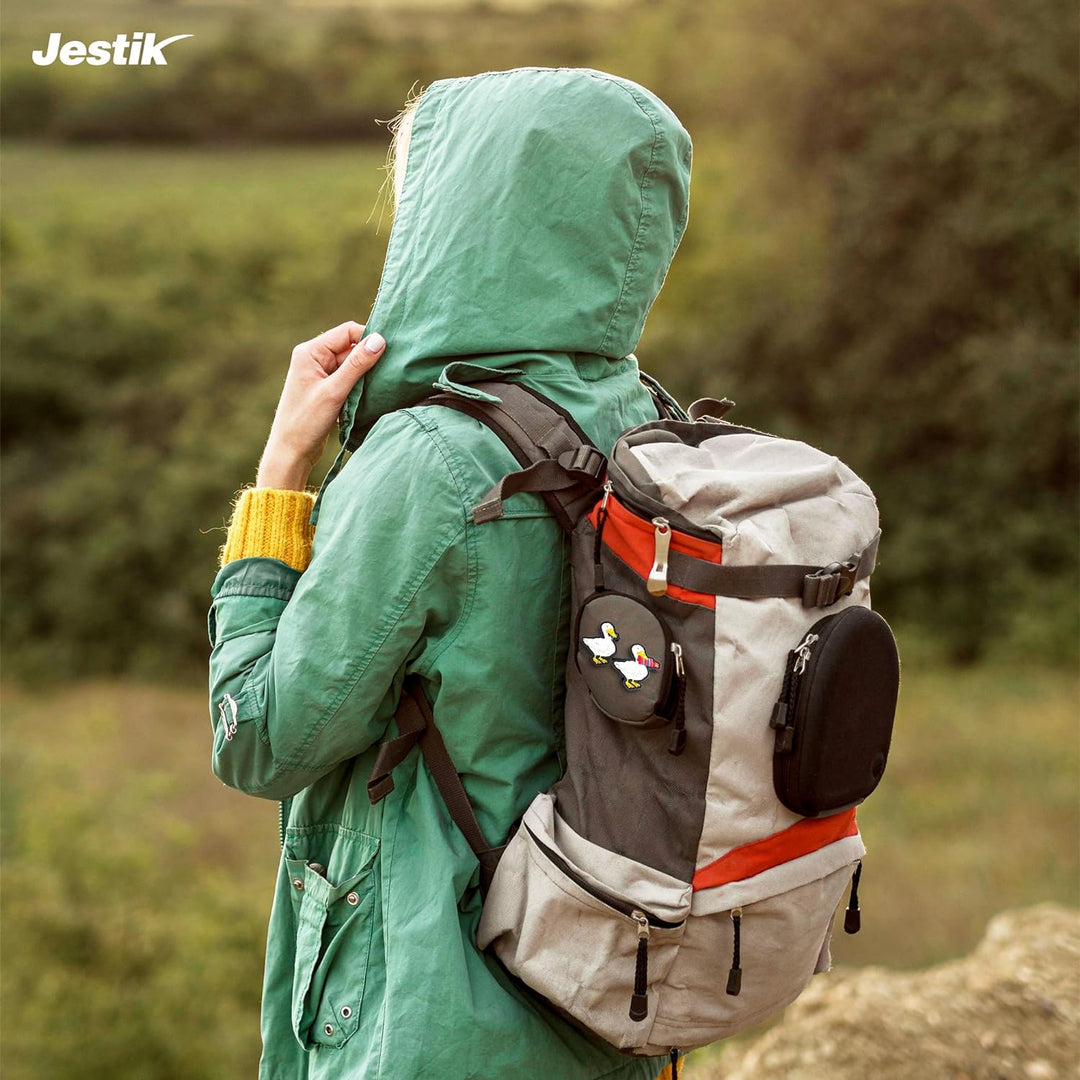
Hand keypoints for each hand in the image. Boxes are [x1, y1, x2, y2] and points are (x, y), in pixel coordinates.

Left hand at [256, 322, 385, 489]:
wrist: (291, 452)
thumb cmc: (306, 421)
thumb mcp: (334, 391)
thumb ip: (357, 364)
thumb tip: (380, 339)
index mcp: (310, 352)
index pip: (347, 332)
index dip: (368, 339)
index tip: (389, 352)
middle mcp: (314, 358)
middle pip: (351, 347)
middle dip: (369, 358)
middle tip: (388, 372)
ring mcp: (321, 373)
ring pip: (352, 364)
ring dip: (366, 374)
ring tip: (378, 386)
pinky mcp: (327, 388)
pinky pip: (349, 378)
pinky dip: (360, 385)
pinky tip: (369, 395)